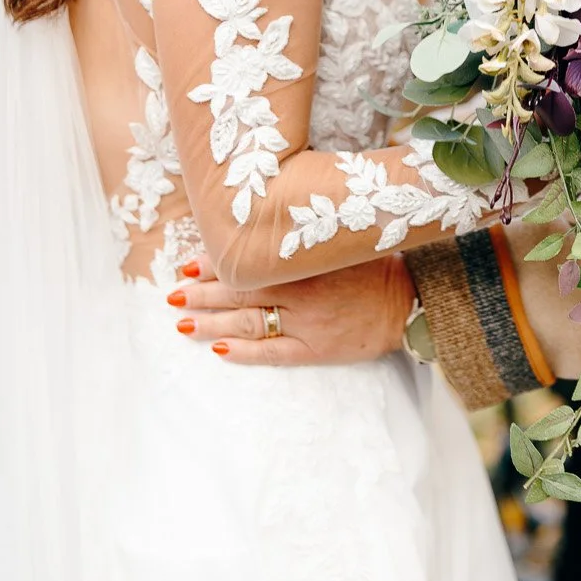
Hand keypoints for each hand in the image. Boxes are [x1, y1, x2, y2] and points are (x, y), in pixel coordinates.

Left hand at [169, 256, 413, 365]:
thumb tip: (263, 227)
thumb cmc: (371, 266)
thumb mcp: (337, 241)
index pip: (250, 265)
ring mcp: (306, 324)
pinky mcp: (315, 350)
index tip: (188, 265)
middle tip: (172, 296)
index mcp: (303, 263)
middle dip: (203, 295)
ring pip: (249, 324)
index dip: (216, 266)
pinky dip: (244, 352)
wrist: (407, 301)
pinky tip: (218, 351)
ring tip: (182, 324)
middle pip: (241, 294)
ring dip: (212, 325)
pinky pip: (272, 353)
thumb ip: (301, 236)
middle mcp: (300, 293)